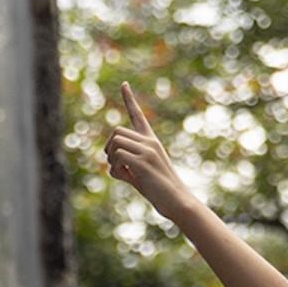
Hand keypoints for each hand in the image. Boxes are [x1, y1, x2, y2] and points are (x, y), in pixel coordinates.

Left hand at [102, 88, 194, 219]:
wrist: (179, 202)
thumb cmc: (161, 192)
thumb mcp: (141, 174)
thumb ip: (128, 166)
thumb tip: (111, 165)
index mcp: (151, 142)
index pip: (138, 116)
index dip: (129, 99)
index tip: (124, 84)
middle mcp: (150, 142)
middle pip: (117, 132)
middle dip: (109, 148)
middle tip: (116, 166)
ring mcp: (148, 151)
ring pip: (115, 142)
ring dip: (111, 159)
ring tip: (123, 174)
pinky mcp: (143, 162)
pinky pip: (117, 156)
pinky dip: (115, 169)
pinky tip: (126, 178)